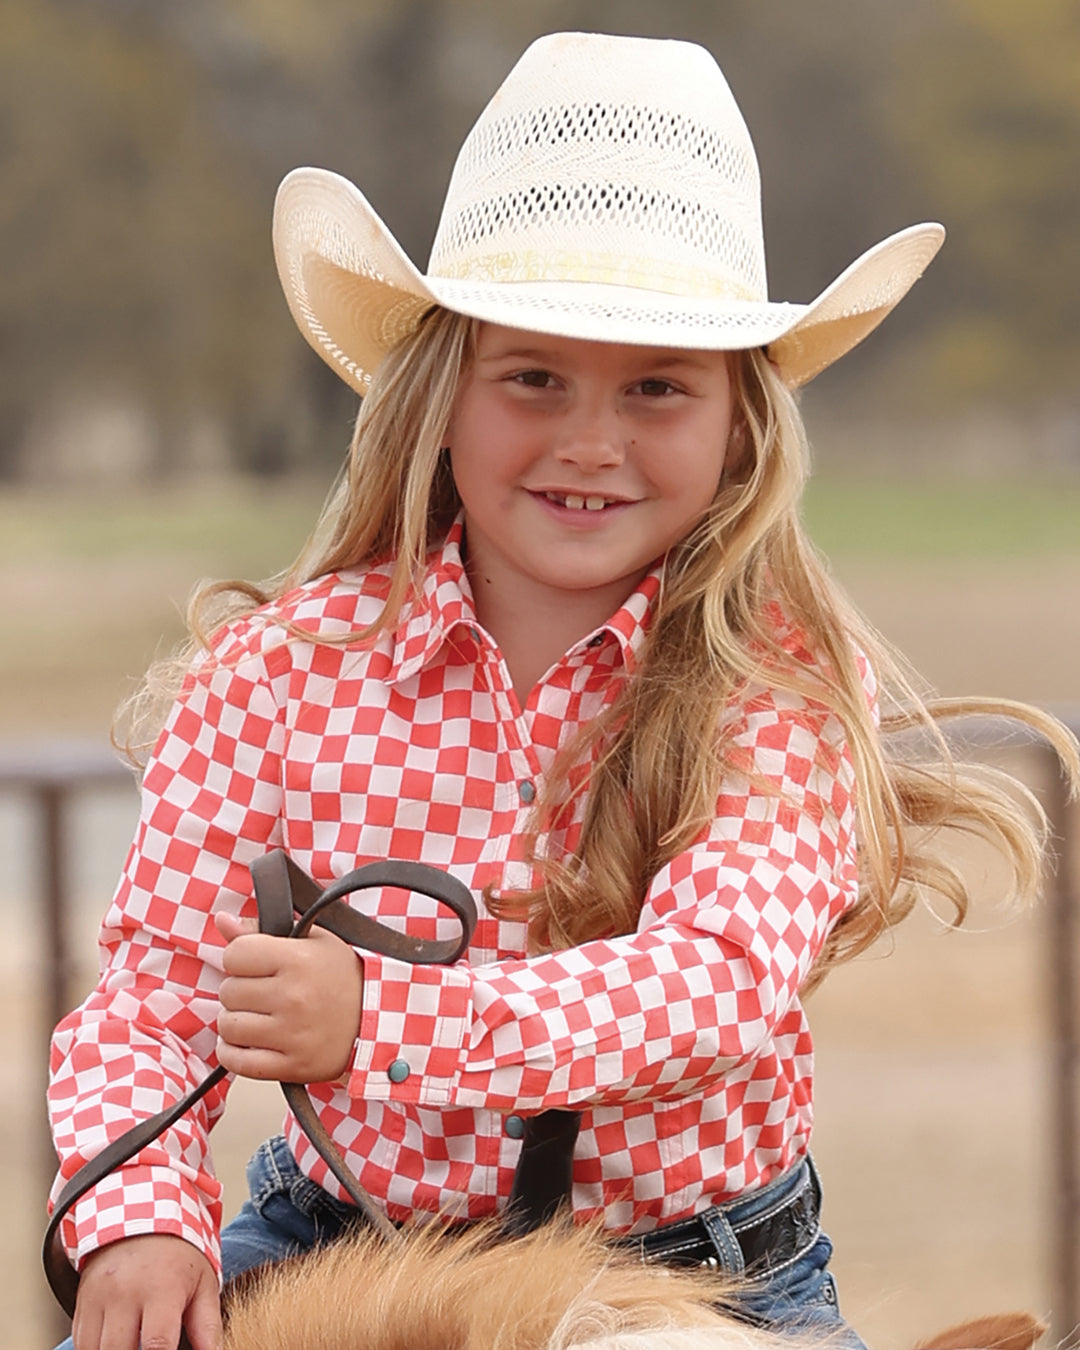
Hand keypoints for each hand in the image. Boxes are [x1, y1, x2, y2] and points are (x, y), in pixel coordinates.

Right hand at [73, 1233, 219, 1349]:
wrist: (143, 1217)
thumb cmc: (179, 1254)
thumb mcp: (204, 1282)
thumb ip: (207, 1325)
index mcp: (162, 1289)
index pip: (157, 1346)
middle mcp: (125, 1293)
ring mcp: (99, 1297)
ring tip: (136, 1345)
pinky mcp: (82, 1302)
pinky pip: (82, 1343)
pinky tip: (118, 1345)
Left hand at [215, 912, 362, 1082]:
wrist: (380, 1018)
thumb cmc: (344, 976)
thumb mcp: (312, 940)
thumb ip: (261, 930)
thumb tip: (222, 921)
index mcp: (298, 960)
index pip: (234, 955)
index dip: (241, 958)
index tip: (257, 964)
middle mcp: (293, 997)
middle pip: (228, 991)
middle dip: (241, 989)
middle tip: (264, 991)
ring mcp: (291, 1035)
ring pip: (228, 1026)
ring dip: (237, 1021)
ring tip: (260, 1016)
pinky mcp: (291, 1066)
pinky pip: (236, 1062)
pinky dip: (234, 1052)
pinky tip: (250, 1041)